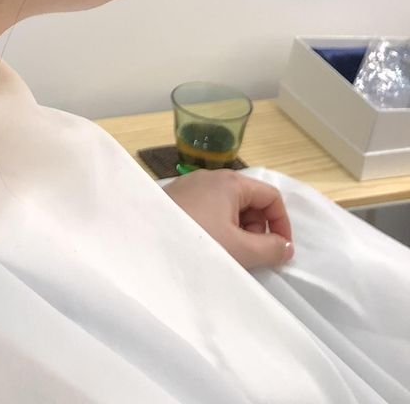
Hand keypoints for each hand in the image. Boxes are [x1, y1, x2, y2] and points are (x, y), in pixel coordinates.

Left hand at [164, 168, 295, 269]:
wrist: (145, 240)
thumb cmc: (198, 240)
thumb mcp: (241, 249)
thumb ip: (271, 249)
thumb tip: (286, 247)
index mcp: (230, 182)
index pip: (270, 196)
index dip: (281, 224)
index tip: (280, 250)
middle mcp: (210, 177)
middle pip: (250, 199)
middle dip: (257, 228)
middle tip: (249, 253)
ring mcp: (190, 185)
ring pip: (229, 205)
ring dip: (238, 229)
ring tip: (228, 251)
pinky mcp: (176, 197)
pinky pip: (208, 208)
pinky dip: (218, 226)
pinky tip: (208, 244)